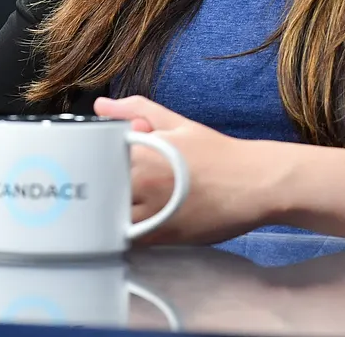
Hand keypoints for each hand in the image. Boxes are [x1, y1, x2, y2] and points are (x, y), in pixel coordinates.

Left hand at [93, 95, 277, 244]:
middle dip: (98, 187)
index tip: (90, 163)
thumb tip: (103, 105)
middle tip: (104, 185)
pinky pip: (127, 238)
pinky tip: (138, 219)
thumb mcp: (178, 124)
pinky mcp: (160, 237)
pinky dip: (125, 232)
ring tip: (124, 203)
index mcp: (140, 152)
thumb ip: (136, 111)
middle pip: (97, 190)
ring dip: (108, 212)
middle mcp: (141, 183)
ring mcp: (150, 212)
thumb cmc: (220, 155)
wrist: (255, 184)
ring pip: (108, 217)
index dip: (89, 162)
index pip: (93, 159)